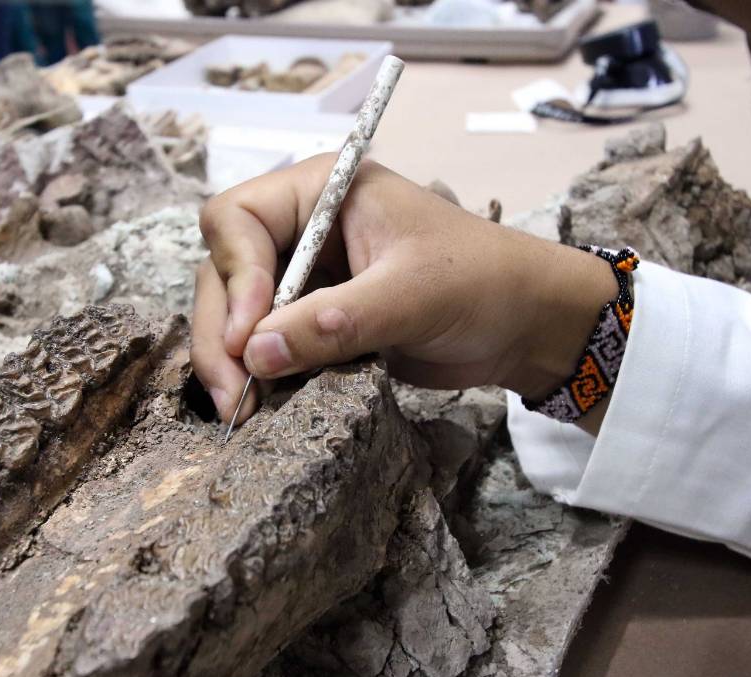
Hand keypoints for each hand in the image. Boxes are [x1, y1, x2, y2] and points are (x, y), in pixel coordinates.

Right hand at [191, 155, 616, 426]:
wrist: (528, 326)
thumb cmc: (482, 283)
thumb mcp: (408, 296)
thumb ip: (332, 323)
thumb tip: (255, 354)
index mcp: (321, 192)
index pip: (237, 219)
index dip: (234, 275)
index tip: (250, 333)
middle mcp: (302, 229)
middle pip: (224, 273)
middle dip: (222, 333)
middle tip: (233, 394)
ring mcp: (306, 278)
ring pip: (239, 315)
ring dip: (234, 363)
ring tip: (243, 411)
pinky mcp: (316, 322)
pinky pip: (269, 346)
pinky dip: (262, 377)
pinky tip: (264, 409)